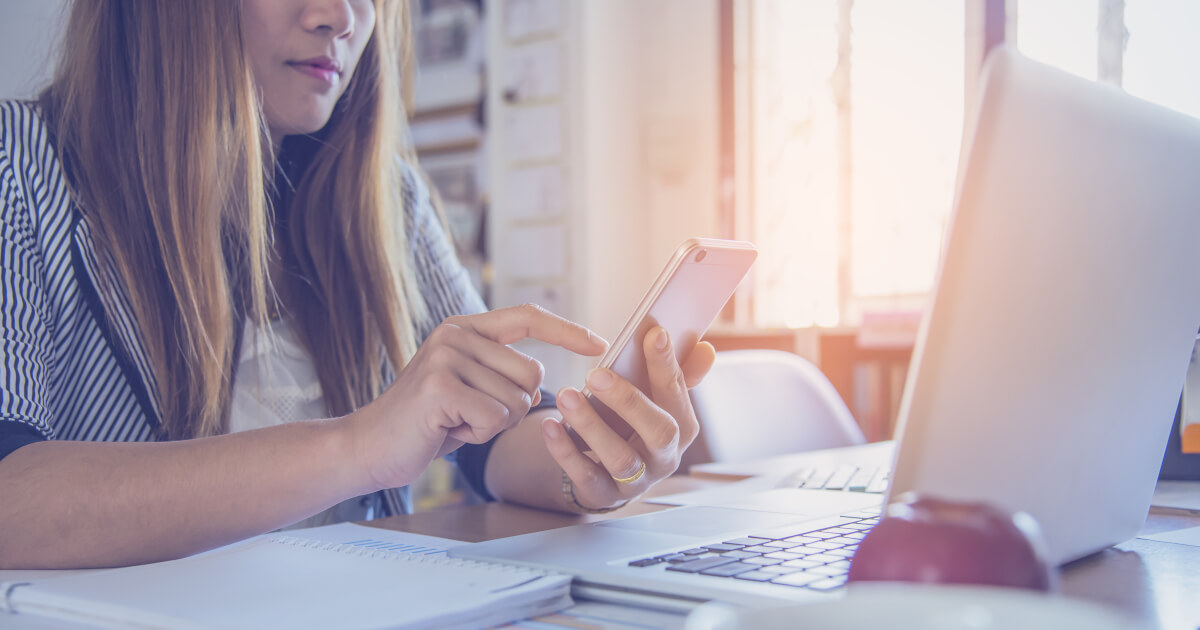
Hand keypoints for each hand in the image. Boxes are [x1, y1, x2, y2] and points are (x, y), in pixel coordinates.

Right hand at [347, 304, 607, 491]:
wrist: (368, 447)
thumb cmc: (426, 423)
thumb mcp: (468, 387)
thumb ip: (499, 372)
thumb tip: (542, 378)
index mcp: (465, 328)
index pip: (528, 317)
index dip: (567, 330)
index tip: (600, 344)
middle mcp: (455, 334)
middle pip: (531, 373)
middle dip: (512, 406)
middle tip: (469, 414)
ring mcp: (446, 358)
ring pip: (515, 399)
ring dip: (492, 424)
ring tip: (453, 421)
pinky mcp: (440, 387)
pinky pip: (495, 418)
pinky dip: (477, 435)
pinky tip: (446, 431)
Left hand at [541, 327, 715, 511]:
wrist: (609, 474)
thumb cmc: (634, 427)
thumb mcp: (656, 402)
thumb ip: (679, 373)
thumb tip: (706, 348)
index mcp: (682, 427)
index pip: (677, 393)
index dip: (666, 364)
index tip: (653, 334)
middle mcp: (665, 457)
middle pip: (659, 432)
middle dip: (629, 401)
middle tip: (596, 374)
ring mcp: (636, 481)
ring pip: (620, 458)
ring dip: (591, 426)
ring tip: (566, 396)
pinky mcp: (604, 494)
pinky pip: (585, 475)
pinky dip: (565, 450)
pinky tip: (550, 425)